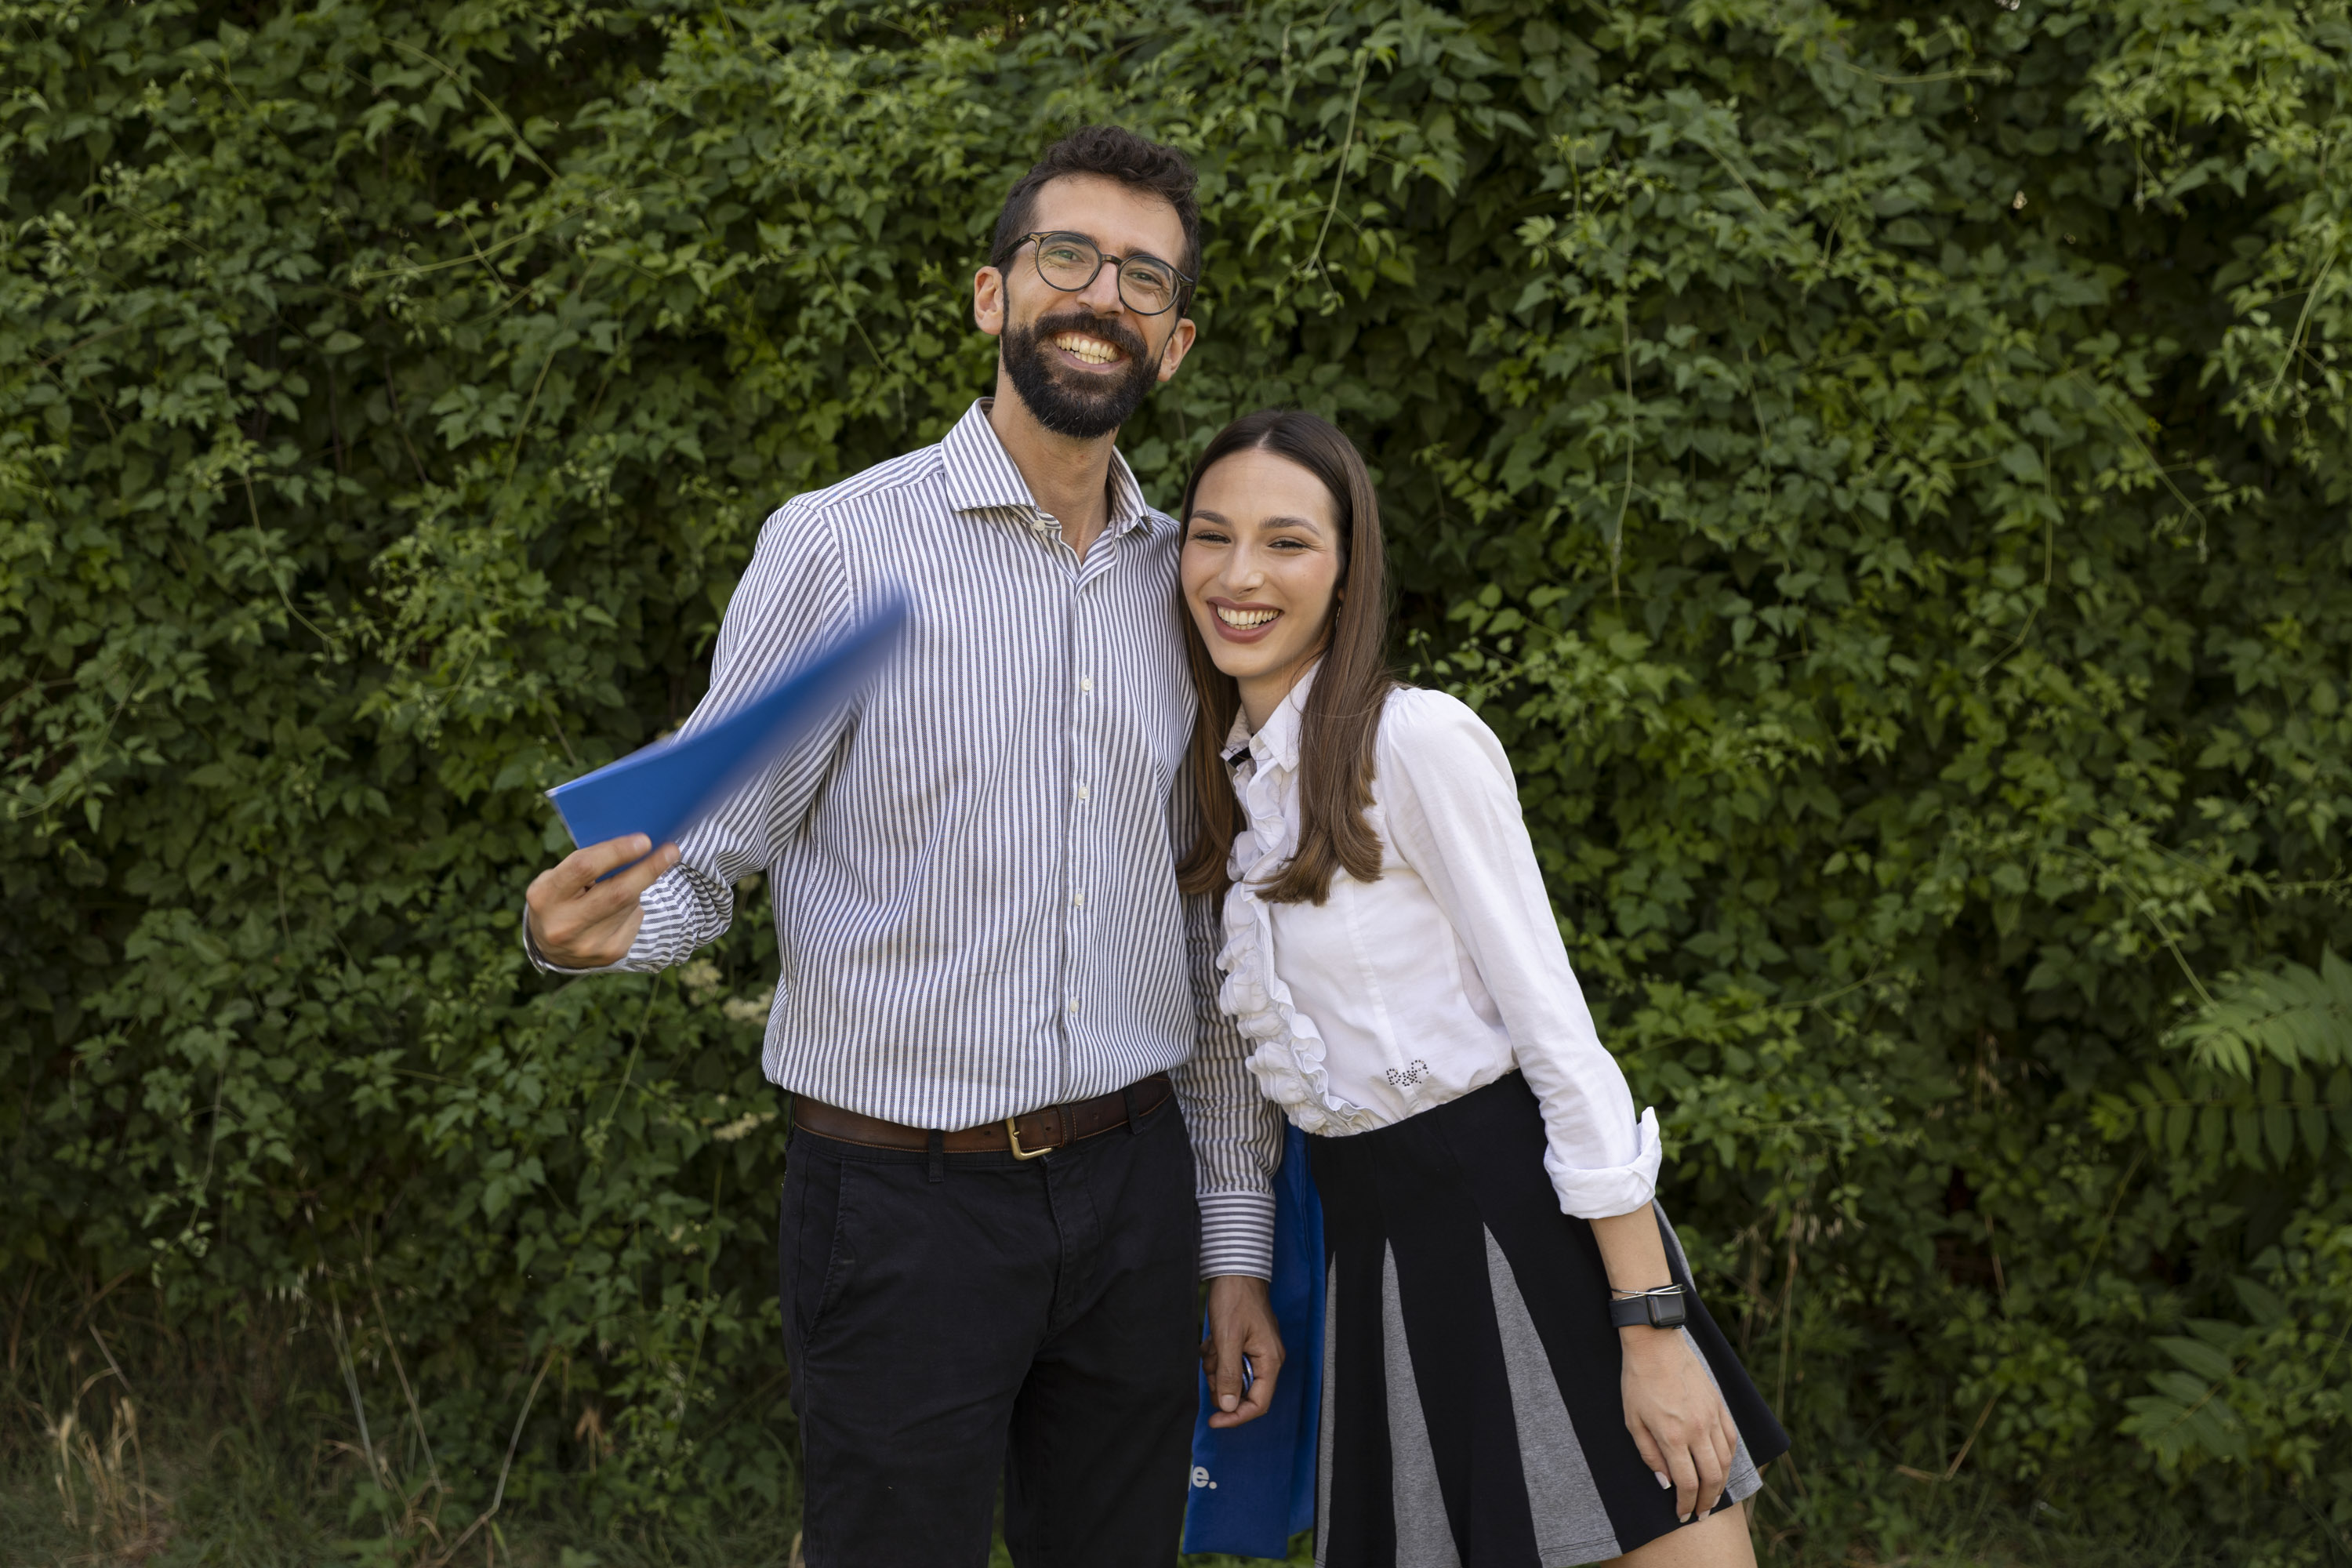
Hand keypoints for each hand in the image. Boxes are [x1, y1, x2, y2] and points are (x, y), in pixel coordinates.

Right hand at [524, 835, 679, 967]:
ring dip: (637, 887)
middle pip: (618, 892)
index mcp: (545, 896)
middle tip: (671, 851)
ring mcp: (588, 944)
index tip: (644, 840)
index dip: (618, 852)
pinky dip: (634, 907)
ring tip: (628, 881)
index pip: (585, 868)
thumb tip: (635, 845)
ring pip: (629, 905)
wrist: (550, 947)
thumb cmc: (559, 899)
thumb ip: (587, 864)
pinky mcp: (609, 954)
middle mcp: (564, 925)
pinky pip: (634, 920)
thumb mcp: (557, 878)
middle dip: (649, 869)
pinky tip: (622, 907)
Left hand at [1201, 1274, 1283, 1428]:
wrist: (1234, 1268)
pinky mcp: (1244, 1343)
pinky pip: (1228, 1361)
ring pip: (1232, 1377)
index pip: (1258, 1404)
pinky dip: (1216, 1355)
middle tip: (1210, 1367)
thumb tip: (1229, 1407)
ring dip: (1216, 1367)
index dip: (1235, 1417)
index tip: (1213, 1420)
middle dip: (1222, 1384)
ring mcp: (1256, 1350)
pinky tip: (1211, 1340)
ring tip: (1211, 1347)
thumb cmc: (1235, 1299)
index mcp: (1270, 1361)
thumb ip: (1230, 1375)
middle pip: (1243, 1392)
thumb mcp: (1228, 1339)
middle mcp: (1267, 1359)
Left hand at [1620, 1326, 1738, 1524]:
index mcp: (1672, 1436)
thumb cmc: (1638, 1381)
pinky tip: (1722, 1467)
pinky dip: (1729, 1458)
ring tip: (1712, 1496)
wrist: (1655, 1344)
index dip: (1687, 1505)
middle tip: (1702, 1514)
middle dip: (1707, 1501)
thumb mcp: (1633, 1421)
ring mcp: (1712, 1417)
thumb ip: (1649, 1455)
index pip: (1687, 1483)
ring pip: (1725, 1461)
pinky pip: (1731, 1439)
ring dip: (1720, 1484)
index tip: (1683, 1515)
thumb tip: (1665, 1483)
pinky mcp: (1719, 1405)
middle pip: (1712, 1478)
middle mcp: (1697, 1430)